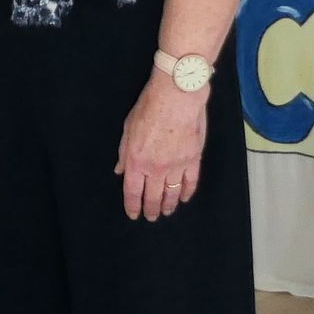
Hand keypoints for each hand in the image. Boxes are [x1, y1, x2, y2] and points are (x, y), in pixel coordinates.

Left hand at [116, 75, 206, 220]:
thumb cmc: (149, 107)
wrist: (176, 96)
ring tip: (167, 211)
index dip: (133, 206)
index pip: (133, 192)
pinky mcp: (193, 159)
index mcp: (136, 161)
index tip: (134, 214)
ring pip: (172, 193)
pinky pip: (190, 182)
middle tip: (151, 217)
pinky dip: (187, 192)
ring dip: (169, 205)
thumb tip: (120, 171)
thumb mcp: (128, 128)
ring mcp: (176, 166)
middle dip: (151, 210)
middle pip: (153, 197)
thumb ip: (124, 153)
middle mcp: (156, 168)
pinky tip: (184, 197)